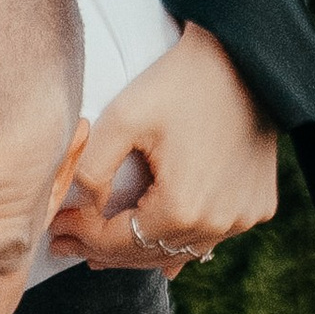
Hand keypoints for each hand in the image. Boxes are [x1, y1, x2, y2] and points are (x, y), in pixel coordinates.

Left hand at [53, 24, 278, 273]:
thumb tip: (84, 208)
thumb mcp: (123, 118)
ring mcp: (242, 219)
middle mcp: (217, 224)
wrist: (243, 60)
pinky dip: (178, 241)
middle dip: (104, 251)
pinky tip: (158, 249)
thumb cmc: (179, 83)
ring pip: (178, 251)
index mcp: (182, 208)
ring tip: (102, 249)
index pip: (119, 241)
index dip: (82, 236)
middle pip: (147, 253)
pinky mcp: (258, 207)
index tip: (56, 228)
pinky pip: (209, 238)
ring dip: (140, 250)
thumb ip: (93, 169)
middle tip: (68, 243)